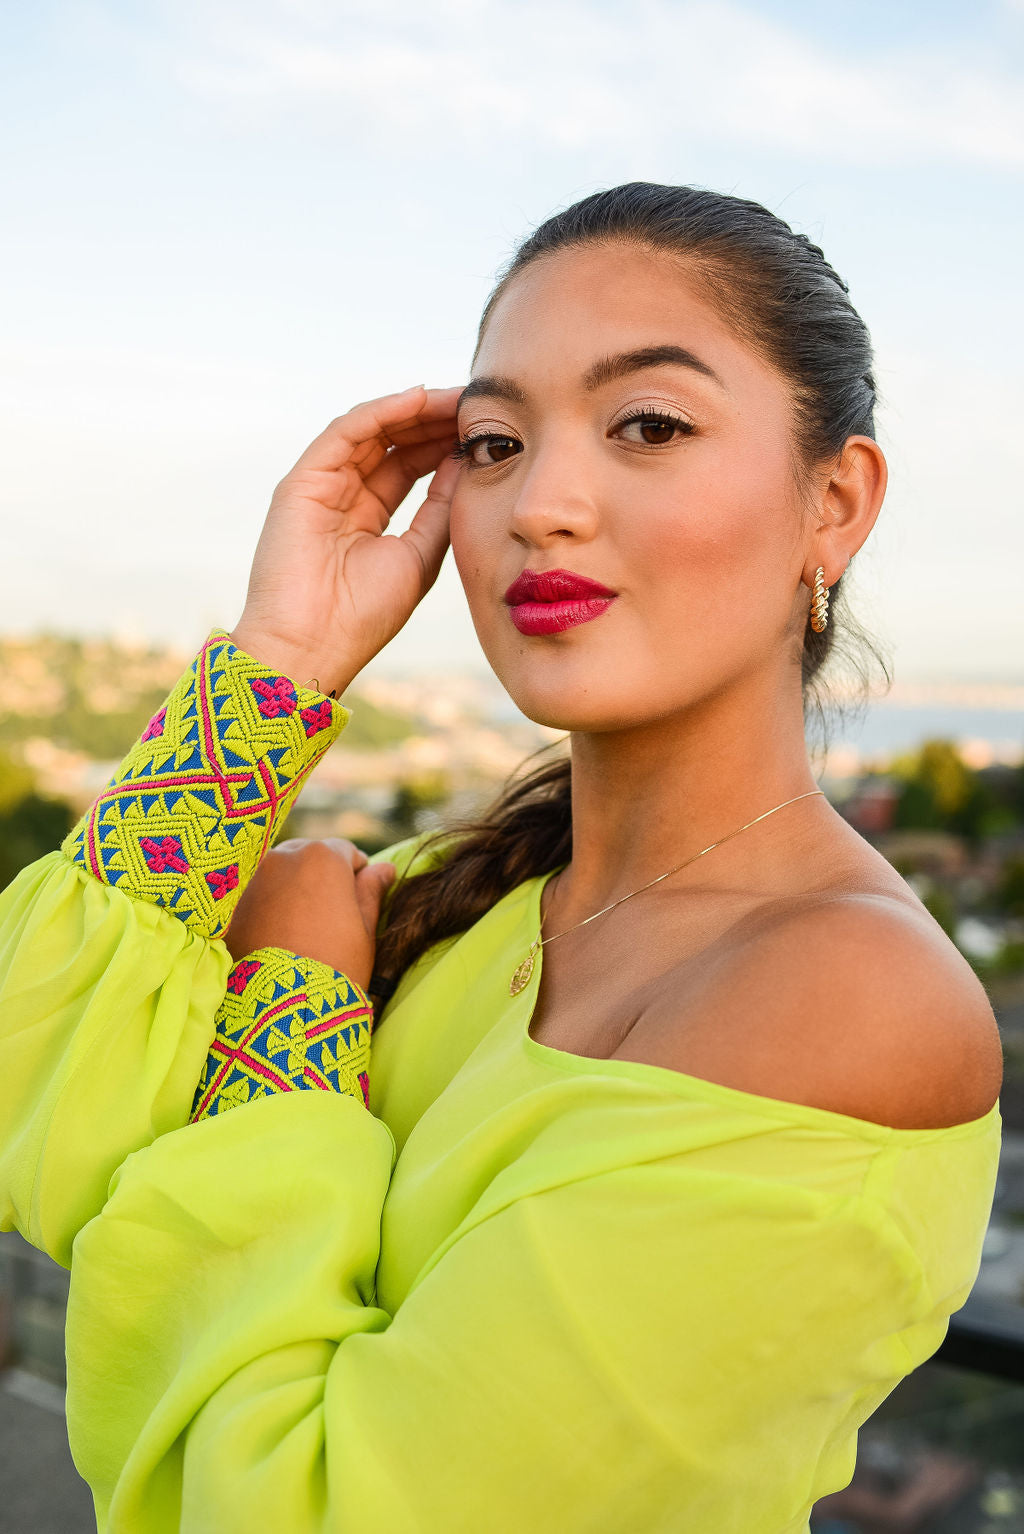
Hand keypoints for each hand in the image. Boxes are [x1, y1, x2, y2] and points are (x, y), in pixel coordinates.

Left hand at [223, 838, 395, 992]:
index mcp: (322, 856)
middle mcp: (281, 856)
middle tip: (328, 916)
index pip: (345, 851)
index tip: (357, 898)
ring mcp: (251, 879)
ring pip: (279, 874)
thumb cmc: (335, 968)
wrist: (282, 1011)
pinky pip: (255, 896)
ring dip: (291, 890)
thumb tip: (385, 868)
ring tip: (300, 929)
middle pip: (308, 856)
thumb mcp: (364, 931)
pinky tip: (276, 938)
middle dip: (320, 877)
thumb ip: (372, 892)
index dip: (356, 874)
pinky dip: (267, 907)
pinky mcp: (230, 904)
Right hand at [230, 384, 463, 695]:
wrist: (312, 647)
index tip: (486, 428)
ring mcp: (321, 486)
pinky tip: (418, 399)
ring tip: (458, 397)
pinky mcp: (302, 482)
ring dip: (416, 410)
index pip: (411, 466)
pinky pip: (346, 433)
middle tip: (478, 402)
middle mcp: (343, 495)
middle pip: (394, 442)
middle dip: (436, 420)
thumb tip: (466, 464)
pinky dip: (381, 412)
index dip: (446, 444)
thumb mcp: (419, 556)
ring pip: (373, 430)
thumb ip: (439, 509)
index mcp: (370, 518)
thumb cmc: (363, 616)